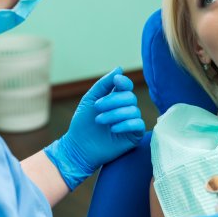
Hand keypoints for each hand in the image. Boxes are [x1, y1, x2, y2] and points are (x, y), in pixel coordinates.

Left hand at [44, 67, 144, 189]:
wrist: (79, 147)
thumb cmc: (82, 124)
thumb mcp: (90, 100)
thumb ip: (103, 84)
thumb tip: (119, 68)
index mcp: (115, 99)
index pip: (126, 86)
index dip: (124, 82)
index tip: (116, 81)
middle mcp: (125, 109)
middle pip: (130, 97)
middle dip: (113, 101)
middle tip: (97, 108)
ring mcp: (130, 122)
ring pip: (133, 110)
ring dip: (114, 114)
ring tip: (100, 121)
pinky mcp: (134, 136)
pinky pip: (138, 124)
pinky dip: (125, 124)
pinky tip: (112, 129)